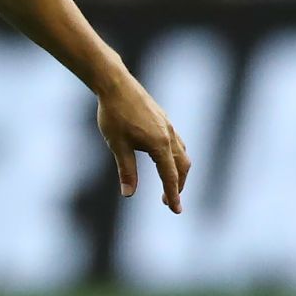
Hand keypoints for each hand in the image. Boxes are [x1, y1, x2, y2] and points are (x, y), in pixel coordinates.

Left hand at [96, 78, 191, 213]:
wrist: (116, 84)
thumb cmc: (114, 114)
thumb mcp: (117, 145)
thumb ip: (126, 170)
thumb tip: (128, 194)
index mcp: (160, 144)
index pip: (170, 176)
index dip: (173, 195)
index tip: (176, 210)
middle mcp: (169, 136)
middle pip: (182, 167)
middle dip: (177, 186)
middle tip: (168, 202)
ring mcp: (168, 126)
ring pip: (182, 154)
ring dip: (179, 171)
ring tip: (169, 183)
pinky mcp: (164, 119)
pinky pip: (177, 142)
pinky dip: (176, 156)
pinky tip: (165, 158)